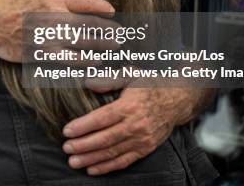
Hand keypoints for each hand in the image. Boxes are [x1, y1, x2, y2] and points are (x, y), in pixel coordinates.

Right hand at [0, 0, 115, 62]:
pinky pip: (69, 59)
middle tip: (122, 34)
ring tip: (115, 46)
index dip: (101, 6)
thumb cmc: (4, 1)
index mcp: (53, 0)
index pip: (84, 3)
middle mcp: (56, 19)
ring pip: (83, 42)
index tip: (112, 10)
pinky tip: (95, 62)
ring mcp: (51, 38)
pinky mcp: (44, 53)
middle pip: (89, 25)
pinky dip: (84, 61)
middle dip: (108, 29)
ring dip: (102, 45)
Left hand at [61, 87, 197, 175]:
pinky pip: (124, 161)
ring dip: (91, 159)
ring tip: (74, 162)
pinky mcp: (145, 149)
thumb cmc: (150, 85)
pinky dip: (107, 167)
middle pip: (105, 139)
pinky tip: (92, 169)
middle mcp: (136, 125)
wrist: (178, 100)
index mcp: (129, 106)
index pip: (101, 118)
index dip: (83, 126)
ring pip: (112, 152)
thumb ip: (109, 79)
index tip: (66, 131)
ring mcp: (141, 139)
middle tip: (66, 148)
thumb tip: (89, 83)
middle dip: (83, 145)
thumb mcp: (131, 74)